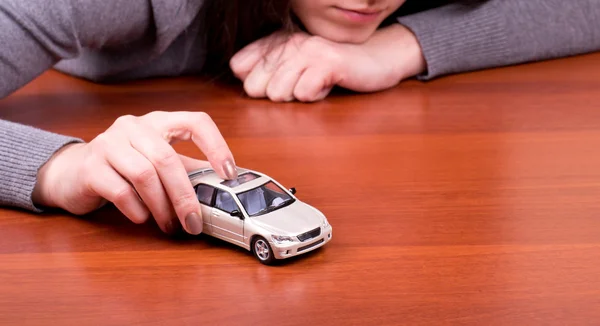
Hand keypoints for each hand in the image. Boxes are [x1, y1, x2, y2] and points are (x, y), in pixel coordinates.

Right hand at [32, 111, 237, 234]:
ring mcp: (109, 143)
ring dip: (162, 206)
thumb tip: (223, 189)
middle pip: (168, 159)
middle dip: (185, 196)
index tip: (229, 173)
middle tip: (194, 222)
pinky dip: (137, 210)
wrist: (72, 173)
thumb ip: (188, 171)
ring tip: (169, 225)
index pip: (196, 122)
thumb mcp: (159, 164)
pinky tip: (142, 218)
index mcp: (159, 122)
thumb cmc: (123, 168)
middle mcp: (134, 126)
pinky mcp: (90, 167)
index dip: (216, 146)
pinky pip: (121, 191)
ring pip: (145, 175)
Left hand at [230, 24, 425, 101]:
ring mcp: (309, 51)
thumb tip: (241, 76)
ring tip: (315, 84)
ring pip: (277, 93)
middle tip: (301, 85)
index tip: (278, 82)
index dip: (255, 84)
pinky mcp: (328, 63)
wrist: (375, 60)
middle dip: (277, 95)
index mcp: (278, 42)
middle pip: (256, 87)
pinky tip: (328, 85)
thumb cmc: (333, 68)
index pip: (239, 66)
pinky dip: (315, 97)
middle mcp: (290, 42)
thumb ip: (267, 69)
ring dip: (297, 97)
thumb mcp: (296, 66)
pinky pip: (304, 93)